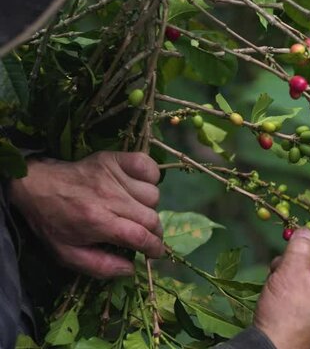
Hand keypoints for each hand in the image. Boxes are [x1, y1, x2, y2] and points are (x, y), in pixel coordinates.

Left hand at [9, 151, 162, 277]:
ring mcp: (114, 176)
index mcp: (98, 222)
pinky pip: (149, 167)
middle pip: (151, 217)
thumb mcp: (67, 253)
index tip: (155, 253)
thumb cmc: (52, 222)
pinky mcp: (115, 159)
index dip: (154, 247)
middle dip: (155, 232)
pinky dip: (152, 177)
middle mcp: (110, 198)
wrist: (35, 185)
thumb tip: (131, 269)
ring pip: (153, 195)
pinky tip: (139, 187)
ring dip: (150, 207)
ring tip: (136, 211)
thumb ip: (100, 266)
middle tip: (146, 236)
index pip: (140, 236)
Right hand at [254, 229, 309, 348]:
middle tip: (281, 261)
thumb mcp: (290, 272)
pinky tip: (275, 289)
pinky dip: (291, 287)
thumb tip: (306, 230)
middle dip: (299, 260)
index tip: (298, 240)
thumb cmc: (284, 311)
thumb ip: (301, 248)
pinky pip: (306, 294)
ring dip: (291, 272)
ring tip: (275, 277)